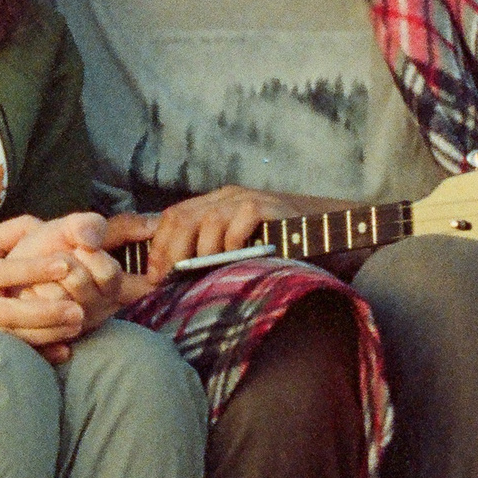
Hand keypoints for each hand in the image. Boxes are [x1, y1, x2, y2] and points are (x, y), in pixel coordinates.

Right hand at [0, 214, 125, 363]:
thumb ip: (12, 232)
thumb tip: (47, 226)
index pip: (8, 272)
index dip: (35, 269)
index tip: (65, 264)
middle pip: (14, 312)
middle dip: (47, 312)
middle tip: (78, 310)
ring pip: (17, 337)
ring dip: (49, 334)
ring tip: (77, 326)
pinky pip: (15, 354)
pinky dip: (39, 355)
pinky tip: (63, 351)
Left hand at [118, 186, 339, 285]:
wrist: (323, 236)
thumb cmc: (275, 251)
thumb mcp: (234, 253)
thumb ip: (207, 257)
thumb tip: (173, 280)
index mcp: (213, 204)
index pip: (173, 216)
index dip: (159, 245)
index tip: (154, 275)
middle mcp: (227, 197)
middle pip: (182, 217)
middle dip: (171, 251)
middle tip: (169, 279)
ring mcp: (248, 199)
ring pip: (208, 220)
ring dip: (202, 252)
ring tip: (206, 274)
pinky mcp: (269, 206)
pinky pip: (241, 219)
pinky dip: (233, 242)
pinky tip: (235, 259)